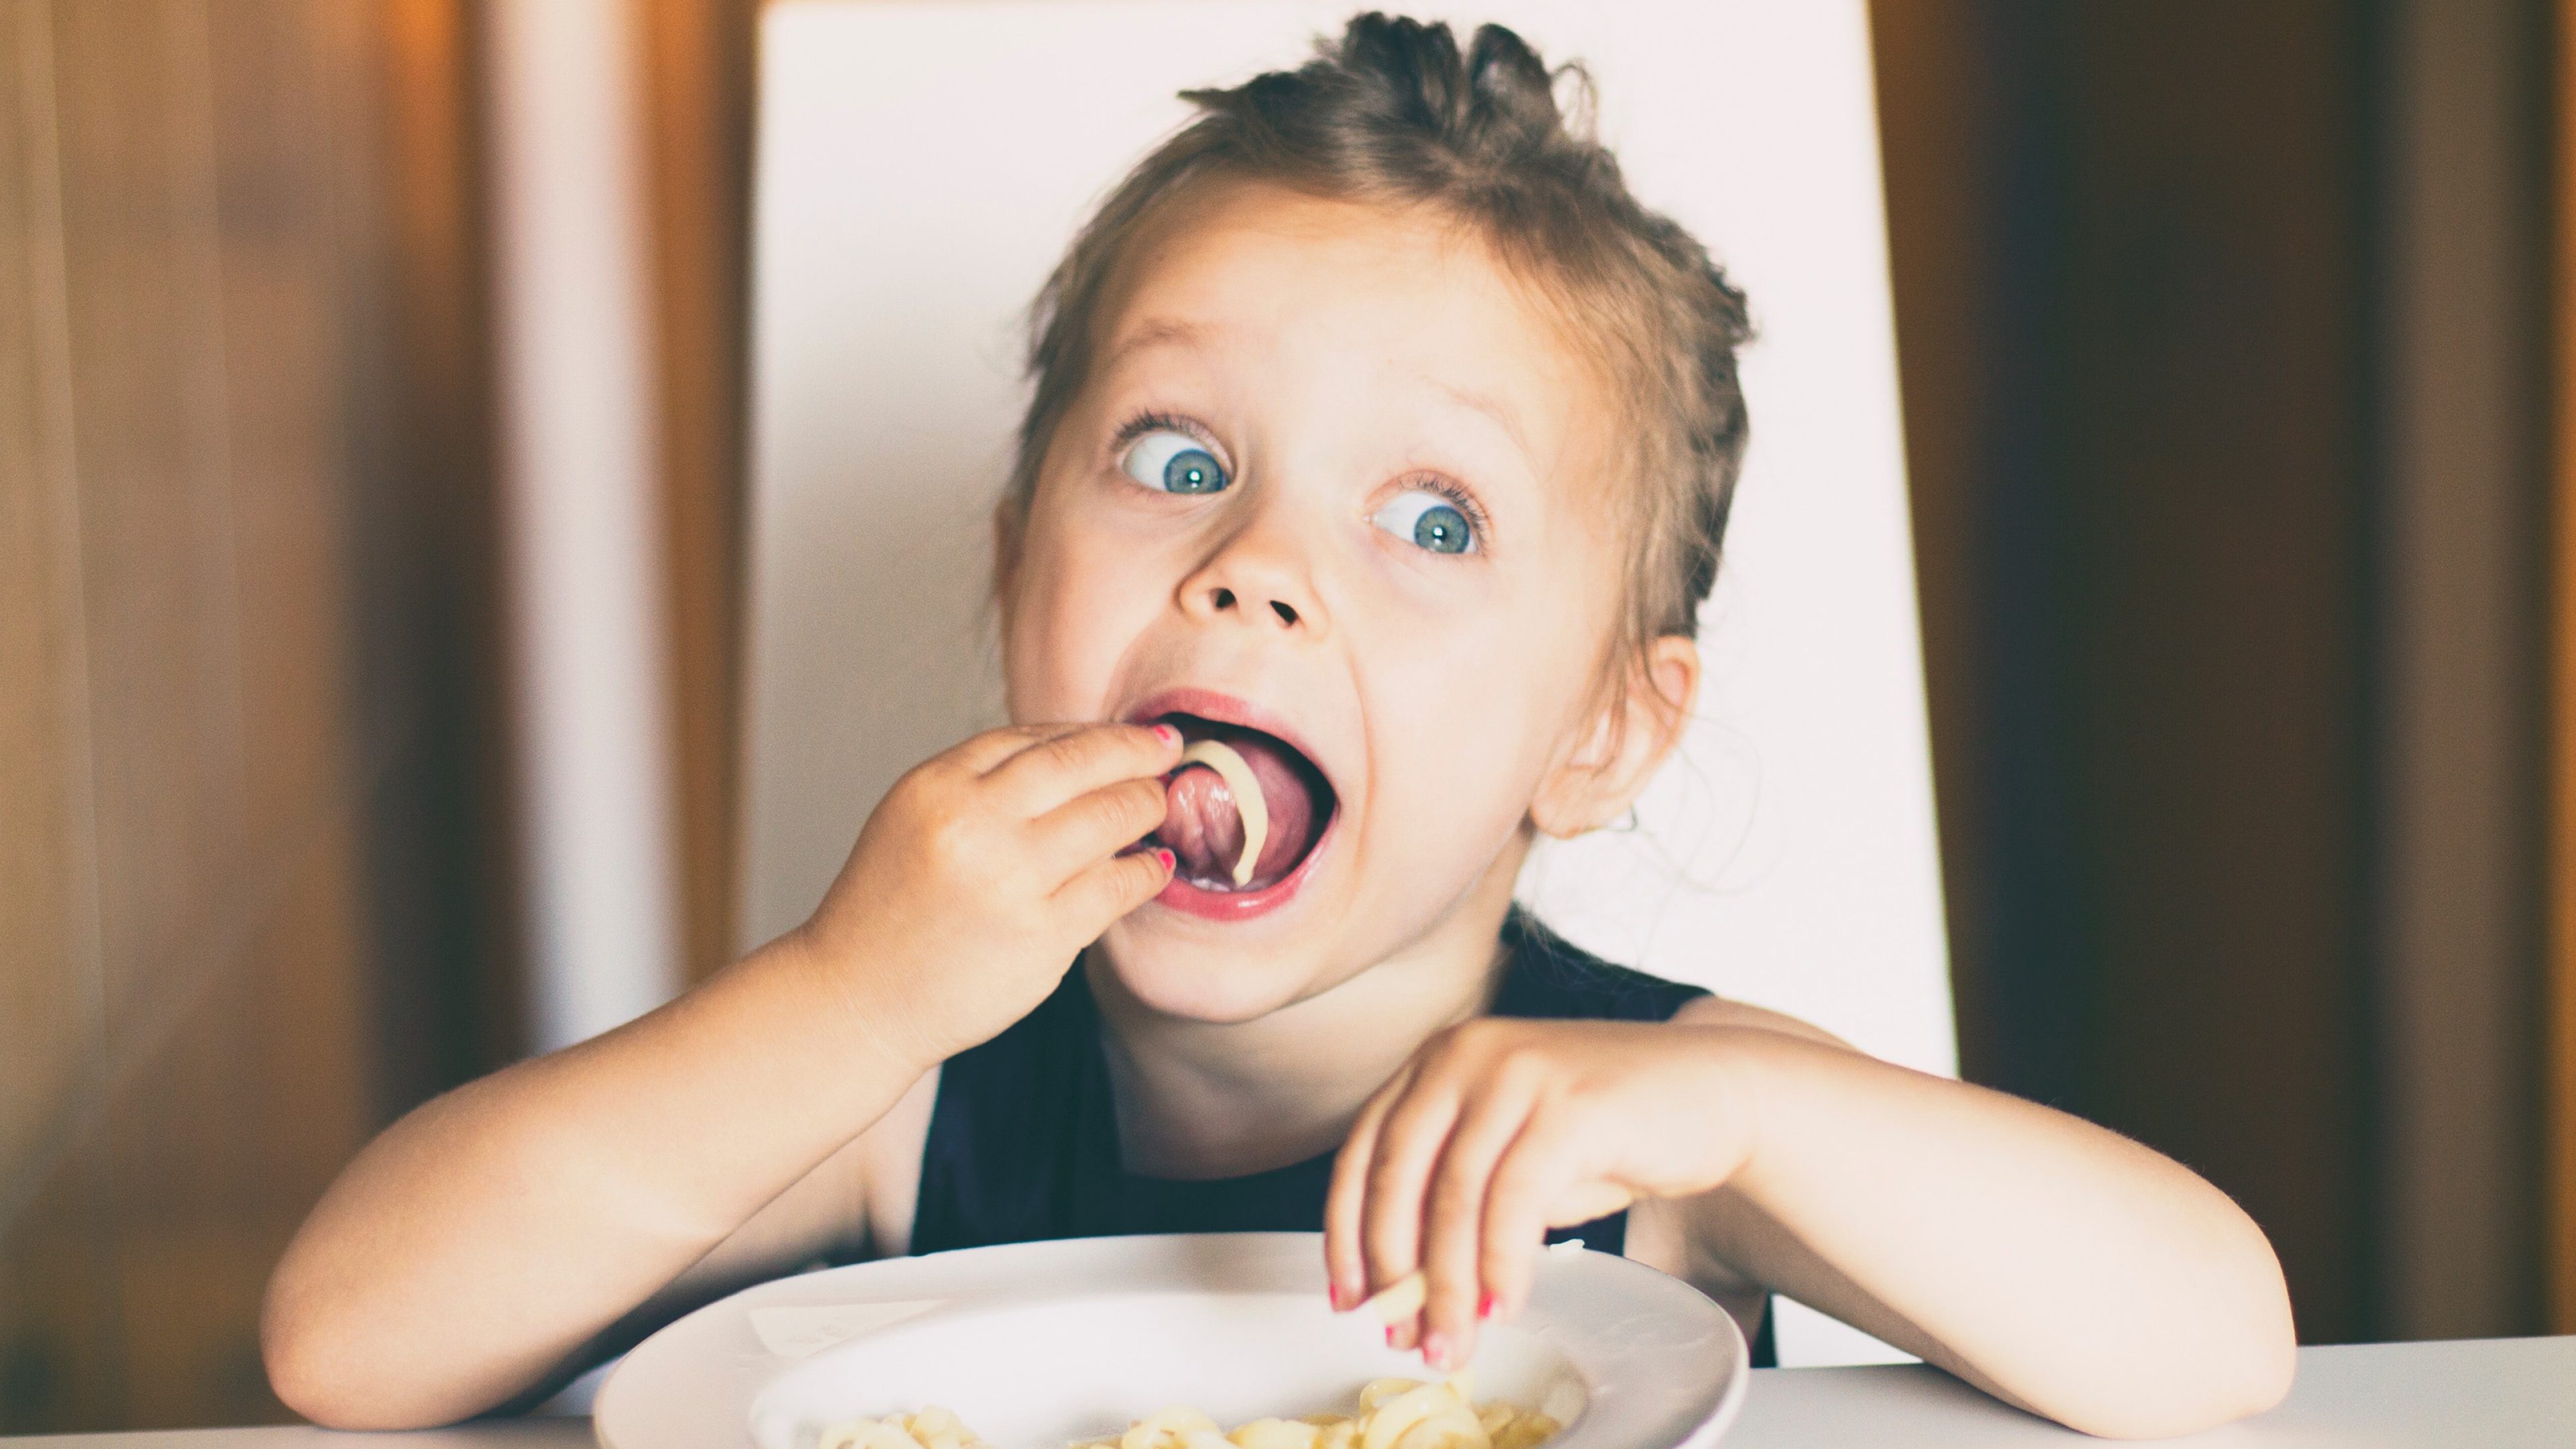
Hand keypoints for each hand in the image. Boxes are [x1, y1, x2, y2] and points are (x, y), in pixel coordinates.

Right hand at [793, 721, 1181, 1069]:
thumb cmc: (889, 911)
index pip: (1033, 738)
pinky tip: (1154, 866)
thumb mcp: (912, 819)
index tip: (1127, 734)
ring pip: (1109, 819)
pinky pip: (1117, 888)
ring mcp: (1009, 881)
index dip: (1092, 733)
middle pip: (1081, 765)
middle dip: (1136, 754)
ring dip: (1146, 806)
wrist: (856, 999)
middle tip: (1168, 753)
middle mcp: (972, 824)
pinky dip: (1146, 871)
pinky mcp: (1041, 937)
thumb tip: (1077, 752)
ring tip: (1158, 805)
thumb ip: (981, 783)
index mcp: (936, 787)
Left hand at [1324, 1018, 1761, 1368]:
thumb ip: (1454, 1200)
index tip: (1348, 1295)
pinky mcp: (1569, 1105)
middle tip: (1402, 1335)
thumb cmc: (1608, 1128)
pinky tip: (1503, 1306)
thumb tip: (1403, 1289)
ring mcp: (1517, 1072)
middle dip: (1394, 1271)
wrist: (1712, 1090)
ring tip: (1452, 1340)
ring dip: (1447, 1285)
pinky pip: (1514, 1202)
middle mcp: (1466, 1053)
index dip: (1346, 1232)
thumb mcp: (1511, 1153)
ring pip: (1453, 1198)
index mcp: (1438, 1059)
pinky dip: (1502, 1266)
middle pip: (1398, 1177)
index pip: (1363, 1150)